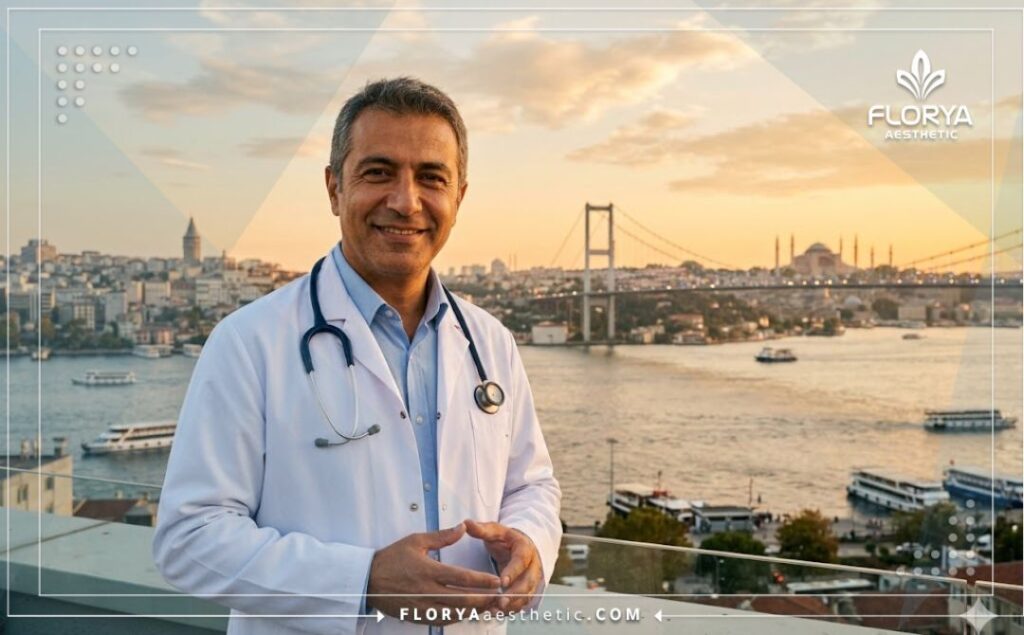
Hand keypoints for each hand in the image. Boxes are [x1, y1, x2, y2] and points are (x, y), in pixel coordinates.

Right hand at [366, 522, 501, 624]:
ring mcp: (422, 606)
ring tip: (487, 606)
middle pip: (462, 600)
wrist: (368, 579)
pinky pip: (441, 620)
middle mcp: (427, 591)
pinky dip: (457, 618)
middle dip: (483, 599)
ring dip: (472, 611)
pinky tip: (466, 613)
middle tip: (498, 597)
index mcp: (429, 571)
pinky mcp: (417, 616)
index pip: (462, 578)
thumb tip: (462, 527)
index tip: (496, 581)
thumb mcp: (416, 541)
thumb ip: (442, 536)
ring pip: (454, 614)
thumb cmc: (392, 558)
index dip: (482, 581)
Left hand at [464, 519, 542, 612]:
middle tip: (500, 602)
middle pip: (527, 581)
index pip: (521, 560)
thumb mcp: (495, 531)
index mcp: (525, 548)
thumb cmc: (505, 538)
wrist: (519, 546)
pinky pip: (522, 602)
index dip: (513, 571)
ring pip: (526, 594)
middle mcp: (532, 565)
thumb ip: (482, 529)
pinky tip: (497, 612)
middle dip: (515, 593)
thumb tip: (466, 523)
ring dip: (513, 604)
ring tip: (496, 610)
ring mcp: (532, 579)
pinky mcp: (527, 590)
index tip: (502, 581)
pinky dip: (512, 608)